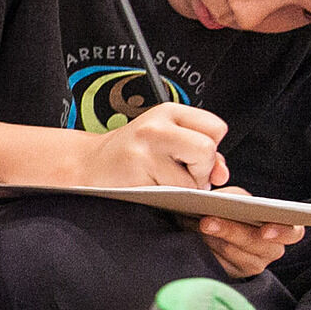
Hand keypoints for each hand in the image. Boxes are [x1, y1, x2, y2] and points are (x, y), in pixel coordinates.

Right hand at [89, 103, 228, 188]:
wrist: (88, 165)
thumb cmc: (132, 154)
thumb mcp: (167, 140)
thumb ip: (201, 151)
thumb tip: (222, 173)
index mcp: (168, 112)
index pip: (216, 128)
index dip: (212, 146)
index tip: (194, 155)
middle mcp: (155, 127)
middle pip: (206, 149)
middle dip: (202, 169)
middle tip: (182, 172)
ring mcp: (144, 150)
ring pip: (191, 178)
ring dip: (185, 188)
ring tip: (162, 181)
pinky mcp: (137, 174)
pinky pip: (172, 193)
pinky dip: (169, 197)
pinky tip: (152, 188)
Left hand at [190, 187, 302, 277]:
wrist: (204, 223)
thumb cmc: (227, 208)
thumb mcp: (233, 197)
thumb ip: (234, 197)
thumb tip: (225, 202)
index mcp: (282, 228)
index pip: (293, 232)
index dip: (282, 232)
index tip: (265, 231)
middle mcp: (271, 249)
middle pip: (257, 244)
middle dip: (231, 231)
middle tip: (207, 222)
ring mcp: (252, 264)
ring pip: (234, 254)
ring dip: (212, 238)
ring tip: (195, 224)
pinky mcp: (232, 273)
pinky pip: (218, 263)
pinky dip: (205, 249)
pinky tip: (193, 238)